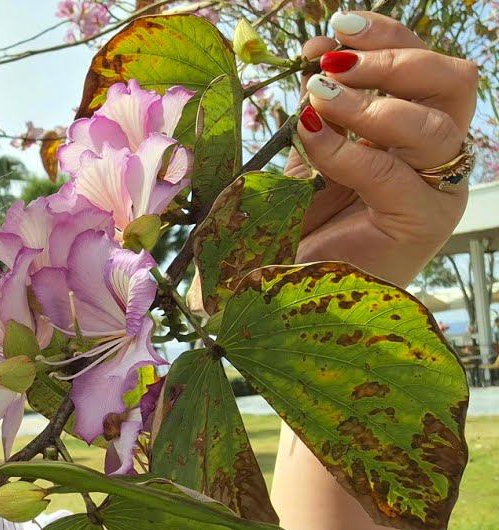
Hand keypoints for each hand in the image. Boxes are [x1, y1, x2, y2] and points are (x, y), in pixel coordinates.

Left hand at [284, 10, 479, 288]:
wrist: (275, 298)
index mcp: (411, 132)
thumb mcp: (302, 157)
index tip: (325, 34)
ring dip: (376, 100)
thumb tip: (314, 63)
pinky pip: (393, 175)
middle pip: (452, 82)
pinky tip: (310, 137)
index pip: (422, 65)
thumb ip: (317, 115)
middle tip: (332, 59)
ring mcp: (435, 192)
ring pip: (439, 124)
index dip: (382, 36)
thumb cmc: (289, 228)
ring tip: (319, 95)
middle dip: (394, 56)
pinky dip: (348, 150)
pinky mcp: (422, 227)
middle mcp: (433, 158)